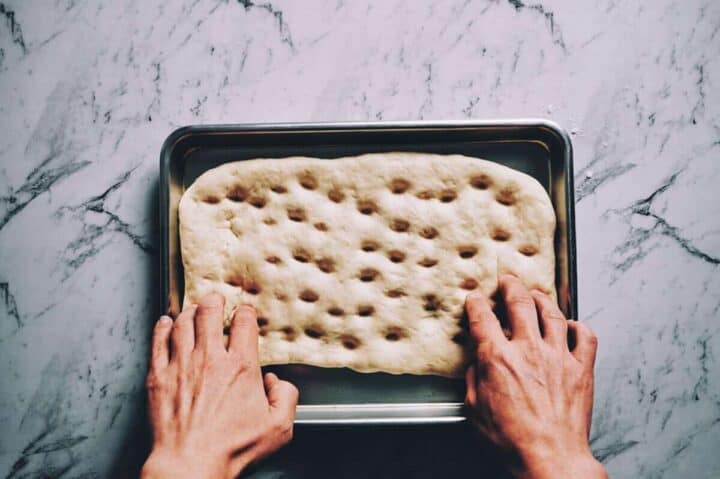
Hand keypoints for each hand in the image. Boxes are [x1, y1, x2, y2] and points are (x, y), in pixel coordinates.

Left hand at [141, 293, 298, 478]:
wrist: (191, 464)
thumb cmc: (231, 449)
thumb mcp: (278, 427)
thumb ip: (286, 398)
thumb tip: (278, 383)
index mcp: (241, 367)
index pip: (243, 323)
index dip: (245, 313)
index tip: (244, 313)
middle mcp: (210, 359)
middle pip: (209, 312)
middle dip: (213, 302)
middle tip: (214, 300)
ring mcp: (182, 365)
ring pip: (183, 323)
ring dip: (189, 312)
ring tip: (192, 310)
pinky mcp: (159, 377)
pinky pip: (158, 342)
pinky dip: (162, 327)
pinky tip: (165, 323)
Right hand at [464, 275, 606, 478]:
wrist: (550, 459)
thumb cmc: (512, 441)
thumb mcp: (475, 410)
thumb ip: (475, 379)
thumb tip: (478, 364)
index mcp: (498, 358)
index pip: (483, 318)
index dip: (476, 304)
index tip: (475, 300)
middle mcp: (529, 350)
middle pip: (520, 303)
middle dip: (511, 286)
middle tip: (508, 281)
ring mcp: (558, 357)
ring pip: (553, 313)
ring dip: (542, 299)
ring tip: (536, 294)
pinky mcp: (581, 369)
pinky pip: (586, 337)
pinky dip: (579, 327)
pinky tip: (572, 326)